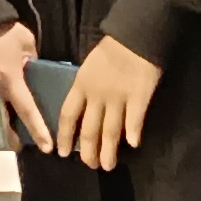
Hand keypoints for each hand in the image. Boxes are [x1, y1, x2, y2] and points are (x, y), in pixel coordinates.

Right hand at [0, 19, 51, 153]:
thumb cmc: (7, 31)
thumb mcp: (27, 43)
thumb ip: (35, 61)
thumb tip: (40, 74)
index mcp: (10, 79)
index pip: (26, 109)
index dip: (37, 129)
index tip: (46, 146)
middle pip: (2, 122)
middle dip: (10, 137)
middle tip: (20, 146)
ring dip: (1, 127)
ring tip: (9, 137)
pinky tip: (0, 118)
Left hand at [56, 35, 161, 171]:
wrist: (135, 34)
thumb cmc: (112, 48)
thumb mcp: (89, 66)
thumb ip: (86, 88)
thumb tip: (86, 109)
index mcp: (81, 85)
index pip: (68, 116)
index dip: (65, 136)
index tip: (62, 152)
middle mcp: (96, 95)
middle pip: (89, 130)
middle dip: (88, 152)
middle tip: (91, 165)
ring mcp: (118, 98)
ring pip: (110, 131)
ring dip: (108, 151)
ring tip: (108, 166)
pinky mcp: (138, 97)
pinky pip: (134, 120)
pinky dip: (133, 133)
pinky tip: (133, 145)